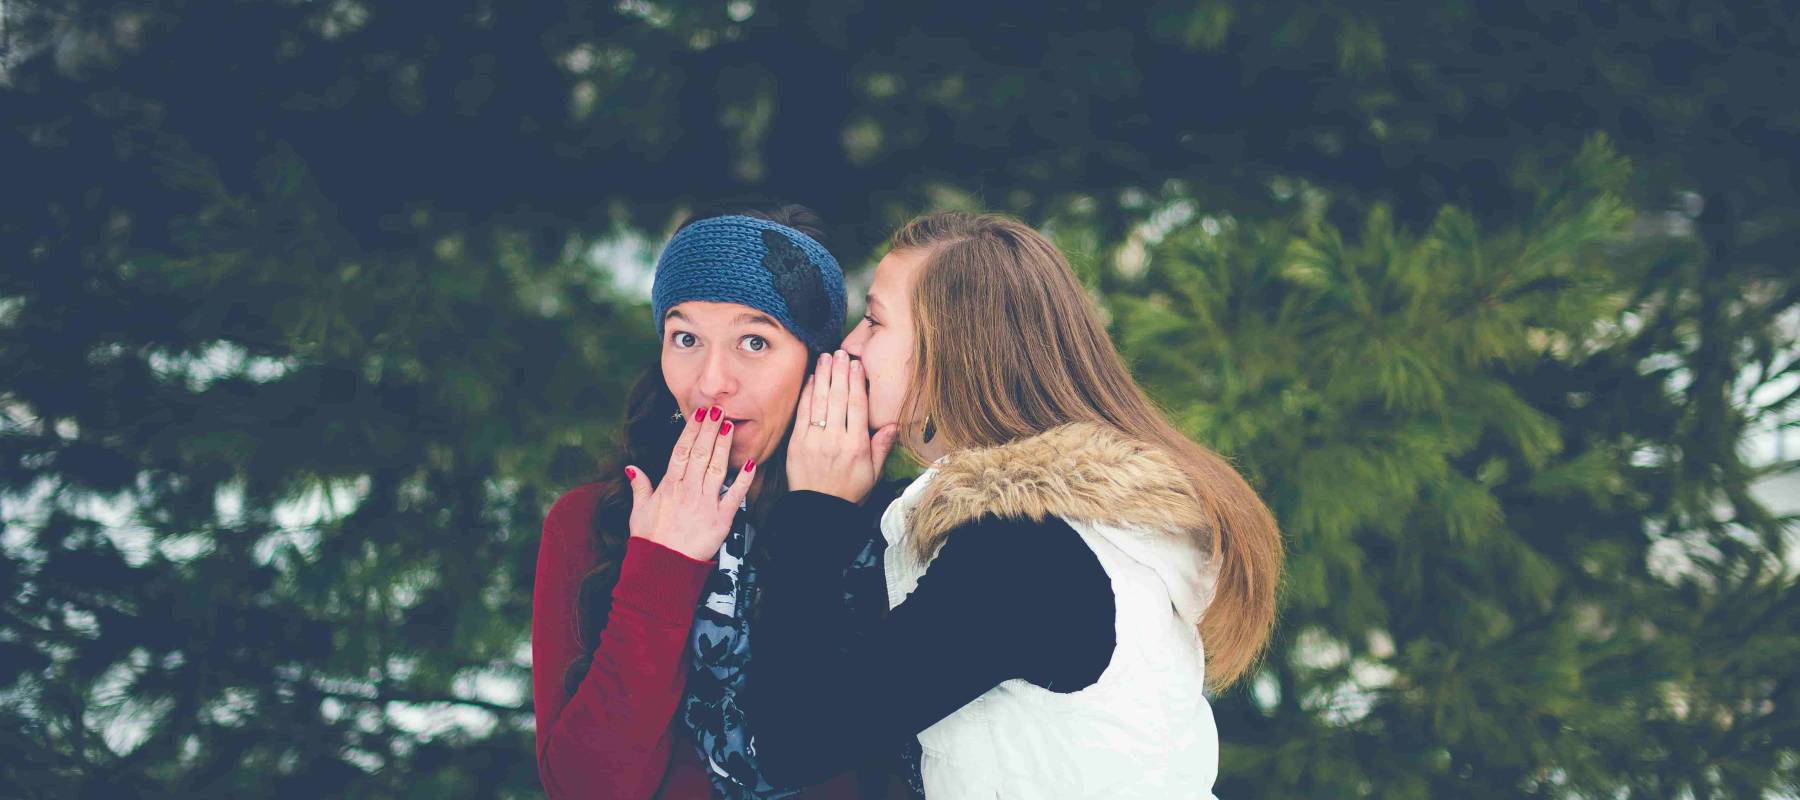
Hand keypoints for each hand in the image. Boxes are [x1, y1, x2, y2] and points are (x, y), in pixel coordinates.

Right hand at [623, 406, 755, 559]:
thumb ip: (639, 487)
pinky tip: (750, 463)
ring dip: (723, 446)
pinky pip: (734, 496)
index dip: (691, 431)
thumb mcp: (638, 512)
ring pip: (716, 468)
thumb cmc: (650, 541)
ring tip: (730, 425)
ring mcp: (704, 504)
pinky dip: (743, 480)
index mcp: (668, 487)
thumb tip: (632, 468)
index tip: (699, 414)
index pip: (681, 451)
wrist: (661, 569)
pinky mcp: (720, 520)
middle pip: (700, 454)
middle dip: (709, 430)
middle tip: (717, 409)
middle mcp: (687, 491)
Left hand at [786, 350, 899, 502]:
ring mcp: (814, 440)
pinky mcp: (797, 443)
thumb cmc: (848, 491)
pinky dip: (807, 394)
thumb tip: (893, 424)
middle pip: (838, 398)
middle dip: (840, 372)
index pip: (857, 406)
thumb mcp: (873, 473)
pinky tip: (812, 379)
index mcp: (856, 446)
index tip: (857, 365)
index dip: (857, 382)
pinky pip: (803, 413)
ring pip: (820, 401)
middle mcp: (835, 439)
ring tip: (826, 357)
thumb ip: (881, 447)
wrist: (819, 510)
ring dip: (823, 376)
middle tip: (841, 352)